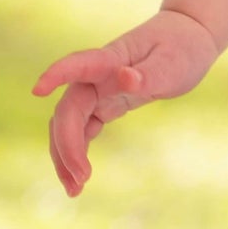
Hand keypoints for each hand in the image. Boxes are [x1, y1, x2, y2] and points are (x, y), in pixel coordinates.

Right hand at [30, 9, 221, 197]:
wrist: (189, 39)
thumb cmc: (182, 47)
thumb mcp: (172, 62)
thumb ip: (147, 73)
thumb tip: (124, 78)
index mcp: (112, 58)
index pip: (79, 64)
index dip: (57, 74)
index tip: (38, 89)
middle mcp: (99, 76)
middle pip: (69, 109)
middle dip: (67, 144)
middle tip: (81, 179)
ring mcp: (99, 91)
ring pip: (69, 124)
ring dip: (65, 155)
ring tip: (74, 190)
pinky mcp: (106, 104)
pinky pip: (83, 129)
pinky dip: (78, 152)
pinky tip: (78, 178)